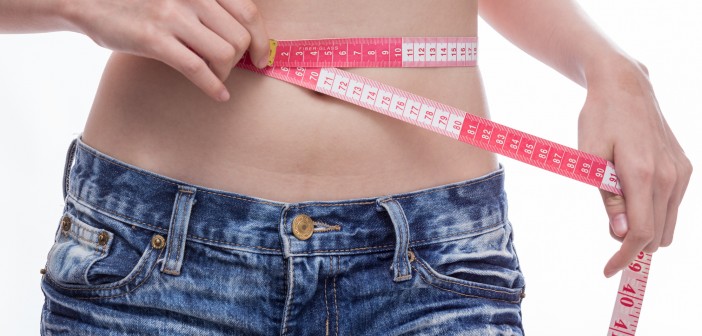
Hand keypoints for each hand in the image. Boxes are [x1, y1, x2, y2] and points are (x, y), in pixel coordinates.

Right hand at [61, 0, 269, 100]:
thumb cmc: (140, 0)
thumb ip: (209, 6)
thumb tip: (244, 36)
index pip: (249, 12)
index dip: (261, 39)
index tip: (261, 56)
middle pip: (239, 38)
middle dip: (240, 59)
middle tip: (230, 69)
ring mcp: (173, 16)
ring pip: (224, 54)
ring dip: (225, 72)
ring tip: (215, 76)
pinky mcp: (154, 39)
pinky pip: (197, 69)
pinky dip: (213, 87)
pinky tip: (218, 95)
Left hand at [577, 57, 691, 277]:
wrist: (626, 85)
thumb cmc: (599, 118)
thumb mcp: (590, 157)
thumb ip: (607, 197)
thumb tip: (621, 232)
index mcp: (642, 173)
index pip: (641, 232)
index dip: (624, 256)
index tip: (607, 269)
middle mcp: (670, 176)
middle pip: (658, 235)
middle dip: (633, 247)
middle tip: (608, 245)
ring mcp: (681, 172)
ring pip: (668, 224)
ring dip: (646, 231)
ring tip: (618, 219)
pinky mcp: (685, 167)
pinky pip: (673, 206)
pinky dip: (655, 214)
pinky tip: (633, 201)